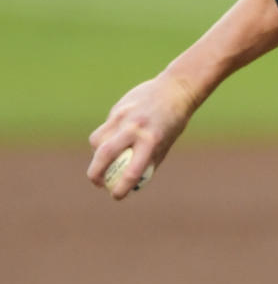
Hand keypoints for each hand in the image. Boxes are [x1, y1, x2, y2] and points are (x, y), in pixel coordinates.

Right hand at [87, 72, 197, 199]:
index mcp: (152, 141)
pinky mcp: (117, 108)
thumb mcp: (166, 143)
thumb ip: (150, 160)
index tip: (117, 195)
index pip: (132, 171)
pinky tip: (112, 141)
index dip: (121, 188)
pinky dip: (103, 139)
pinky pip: (104, 128)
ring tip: (103, 162)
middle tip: (97, 183)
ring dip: (96, 156)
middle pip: (104, 155)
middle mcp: (135, 129)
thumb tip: (133, 182)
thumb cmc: (174, 121)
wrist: (175, 89)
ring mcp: (123, 116)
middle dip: (95, 174)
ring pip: (97, 140)